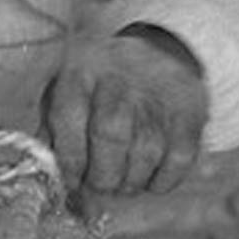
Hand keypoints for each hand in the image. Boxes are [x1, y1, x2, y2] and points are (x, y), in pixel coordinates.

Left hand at [40, 26, 207, 194]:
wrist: (159, 53)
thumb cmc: (101, 87)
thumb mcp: (67, 93)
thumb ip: (52, 133)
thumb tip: (48, 179)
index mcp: (80, 69)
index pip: (67, 117)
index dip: (68, 159)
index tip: (73, 180)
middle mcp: (119, 77)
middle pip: (110, 135)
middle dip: (102, 175)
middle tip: (101, 185)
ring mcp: (157, 92)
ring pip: (146, 151)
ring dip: (131, 181)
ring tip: (124, 180)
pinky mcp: (190, 110)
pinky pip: (179, 159)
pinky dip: (163, 180)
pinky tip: (150, 175)